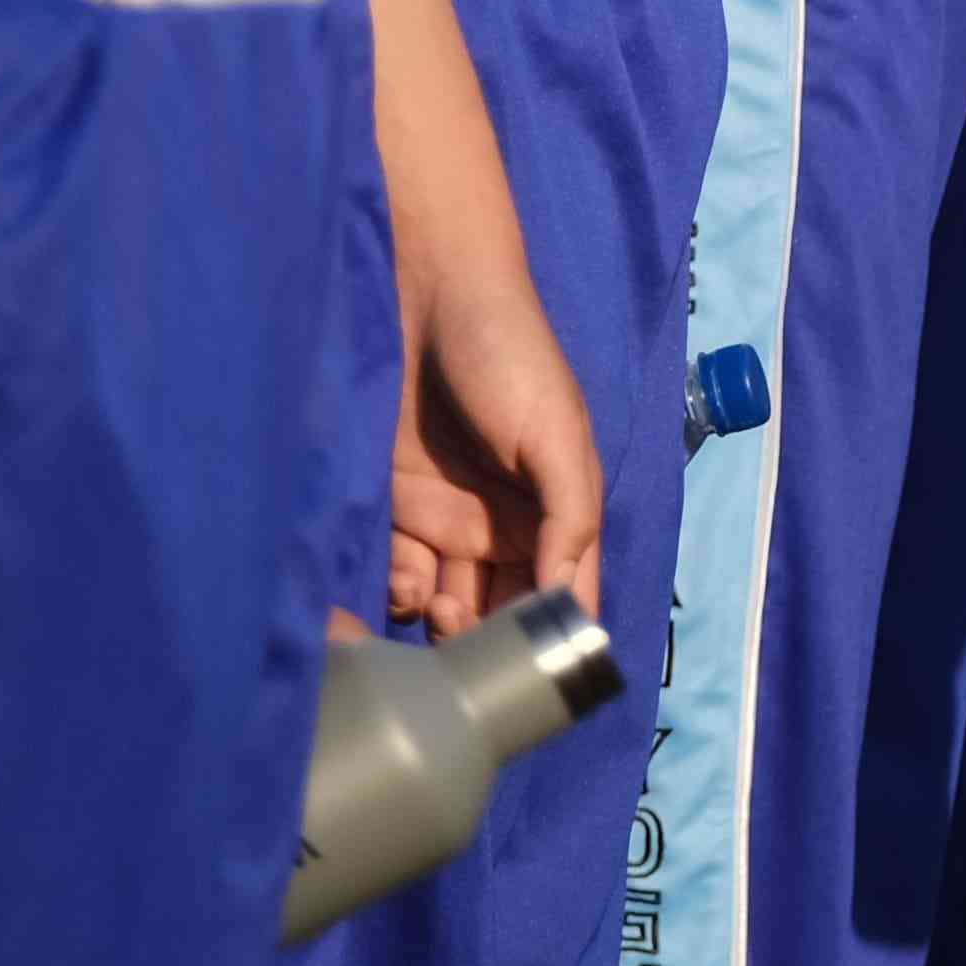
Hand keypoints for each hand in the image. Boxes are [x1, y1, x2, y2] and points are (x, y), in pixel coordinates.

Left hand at [389, 239, 604, 638]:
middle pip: (502, 611)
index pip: (563, 593)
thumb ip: (569, 516)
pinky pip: (400, 573)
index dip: (552, 635)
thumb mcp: (557, 431)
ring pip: (449, 605)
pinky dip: (402, 592)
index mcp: (556, 511)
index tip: (531, 667)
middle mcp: (506, 526)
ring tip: (436, 609)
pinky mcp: (395, 509)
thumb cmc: (509, 356)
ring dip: (444, 625)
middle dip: (488, 639)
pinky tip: (403, 583)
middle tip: (468, 636)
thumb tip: (563, 599)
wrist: (424, 297)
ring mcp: (448, 521)